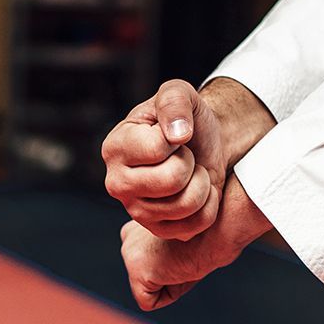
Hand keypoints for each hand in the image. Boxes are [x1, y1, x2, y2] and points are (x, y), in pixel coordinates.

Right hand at [102, 79, 227, 240]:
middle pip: (172, 180)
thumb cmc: (185, 119)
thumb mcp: (179, 93)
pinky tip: (198, 190)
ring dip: (202, 183)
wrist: (202, 144)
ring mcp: (136, 212)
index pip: (157, 149)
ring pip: (187, 205)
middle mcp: (117, 184)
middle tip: (185, 155)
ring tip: (192, 171)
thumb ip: (174, 101)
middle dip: (191, 163)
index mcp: (114, 148)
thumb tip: (177, 134)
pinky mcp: (159, 230)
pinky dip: (209, 204)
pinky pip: (197, 225)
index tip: (173, 135)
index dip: (177, 139)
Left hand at [120, 174, 271, 309]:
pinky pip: (148, 302)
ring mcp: (129, 253)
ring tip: (184, 258)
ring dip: (173, 281)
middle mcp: (126, 236)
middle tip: (187, 252)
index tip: (187, 245)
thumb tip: (166, 262)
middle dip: (171, 272)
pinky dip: (170, 293)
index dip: (173, 262)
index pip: (149, 262)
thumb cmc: (211, 228)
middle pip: (148, 276)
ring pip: (149, 289)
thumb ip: (166, 247)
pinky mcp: (137, 270)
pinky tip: (180, 268)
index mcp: (137, 224)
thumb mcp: (183, 235)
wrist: (218, 226)